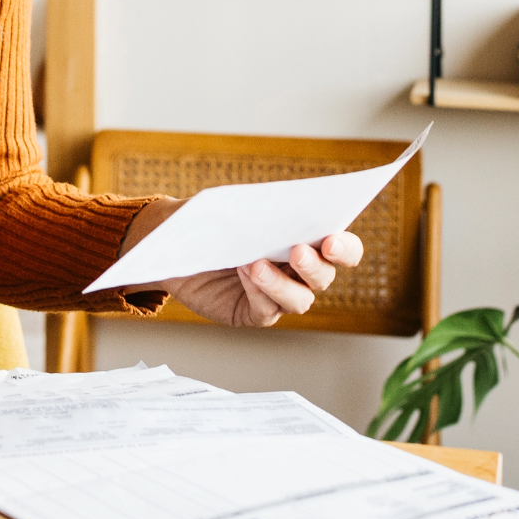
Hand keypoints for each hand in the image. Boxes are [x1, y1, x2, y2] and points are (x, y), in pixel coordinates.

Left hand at [118, 198, 364, 327]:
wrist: (173, 243)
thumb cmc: (211, 218)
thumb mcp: (231, 205)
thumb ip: (260, 206)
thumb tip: (280, 206)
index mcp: (306, 239)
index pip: (344, 250)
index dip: (345, 248)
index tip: (332, 240)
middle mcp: (299, 271)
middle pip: (325, 277)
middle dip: (315, 265)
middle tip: (298, 251)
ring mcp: (278, 295)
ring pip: (299, 300)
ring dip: (281, 283)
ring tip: (256, 264)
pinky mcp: (253, 313)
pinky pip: (266, 310)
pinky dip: (258, 292)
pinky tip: (244, 273)